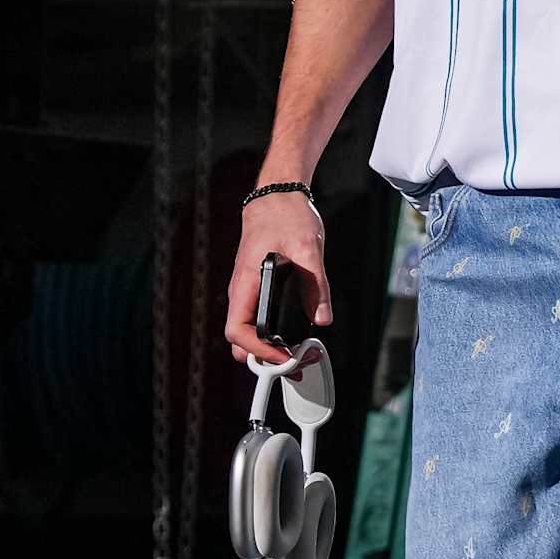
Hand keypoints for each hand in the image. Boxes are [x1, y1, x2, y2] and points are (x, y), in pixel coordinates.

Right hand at [223, 191, 330, 363]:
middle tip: (297, 362)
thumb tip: (322, 317)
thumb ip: (316, 285)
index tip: (283, 356)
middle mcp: (242, 292)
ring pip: (249, 333)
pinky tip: (295, 337)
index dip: (258, 351)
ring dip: (270, 350)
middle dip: (265, 358)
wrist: (277, 196)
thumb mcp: (307, 248)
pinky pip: (257, 322)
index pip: (237, 330)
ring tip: (301, 353)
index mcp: (246, 283)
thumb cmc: (285, 215)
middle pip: (240, 340)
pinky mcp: (257, 290)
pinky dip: (273, 337)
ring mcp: (248, 292)